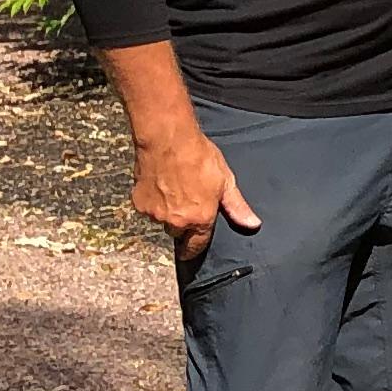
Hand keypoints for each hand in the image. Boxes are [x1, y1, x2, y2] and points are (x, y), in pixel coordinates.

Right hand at [133, 129, 261, 262]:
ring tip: (173, 189)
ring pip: (161, 220)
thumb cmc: (199, 157)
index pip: (196, 246)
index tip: (191, 251)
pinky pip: (147, 209)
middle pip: (178, 232)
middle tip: (186, 203)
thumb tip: (252, 224)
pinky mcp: (139, 203)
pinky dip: (152, 201)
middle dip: (182, 224)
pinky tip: (160, 184)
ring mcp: (155, 213)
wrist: (167, 139)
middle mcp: (176, 221)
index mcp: (200, 219)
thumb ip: (236, 206)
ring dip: (166, 211)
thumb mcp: (225, 181)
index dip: (194, 249)